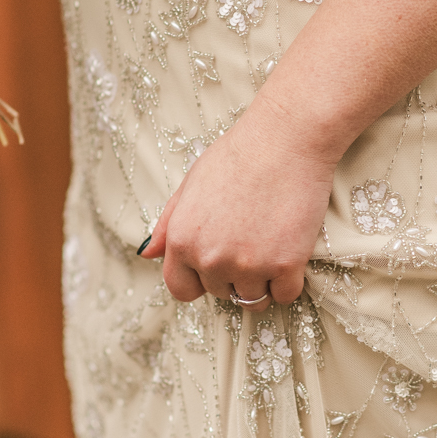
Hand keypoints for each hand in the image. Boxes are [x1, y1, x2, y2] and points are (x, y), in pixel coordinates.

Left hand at [140, 90, 335, 311]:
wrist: (286, 138)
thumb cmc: (237, 156)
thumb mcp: (191, 186)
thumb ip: (168, 225)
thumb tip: (147, 255)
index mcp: (182, 240)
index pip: (181, 290)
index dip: (198, 281)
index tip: (215, 266)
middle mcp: (210, 258)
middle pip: (220, 293)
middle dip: (232, 275)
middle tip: (250, 237)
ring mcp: (248, 265)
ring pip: (253, 299)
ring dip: (261, 280)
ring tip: (269, 243)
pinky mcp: (286, 265)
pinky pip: (285, 295)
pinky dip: (288, 280)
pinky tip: (289, 251)